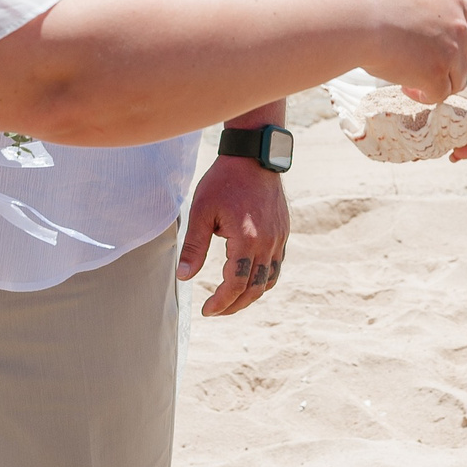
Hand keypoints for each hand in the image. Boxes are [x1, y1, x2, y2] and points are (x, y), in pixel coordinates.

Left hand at [178, 151, 289, 315]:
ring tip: (230, 300)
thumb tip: (184, 277)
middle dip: (234, 305)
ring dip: (250, 296)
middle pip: (254, 289)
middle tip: (215, 310)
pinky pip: (276, 266)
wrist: (253, 156)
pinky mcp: (283, 232)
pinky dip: (262, 280)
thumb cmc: (224, 181)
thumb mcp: (201, 211)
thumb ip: (194, 247)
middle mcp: (268, 243)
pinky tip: (247, 279)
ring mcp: (279, 238)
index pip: (236, 285)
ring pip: (268, 280)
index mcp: (247, 240)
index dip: (221, 302)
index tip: (206, 310)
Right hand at [357, 0, 466, 102]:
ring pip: (459, 79)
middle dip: (453, 65)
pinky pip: (440, 94)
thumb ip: (425, 11)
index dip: (459, 38)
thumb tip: (421, 27)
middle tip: (427, 69)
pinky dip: (425, 96)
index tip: (440, 46)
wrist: (357, 19)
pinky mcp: (436, 75)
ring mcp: (450, 52)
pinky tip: (405, 87)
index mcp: (451, 1)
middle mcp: (458, 26)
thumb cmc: (370, 5)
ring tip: (411, 80)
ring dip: (439, 82)